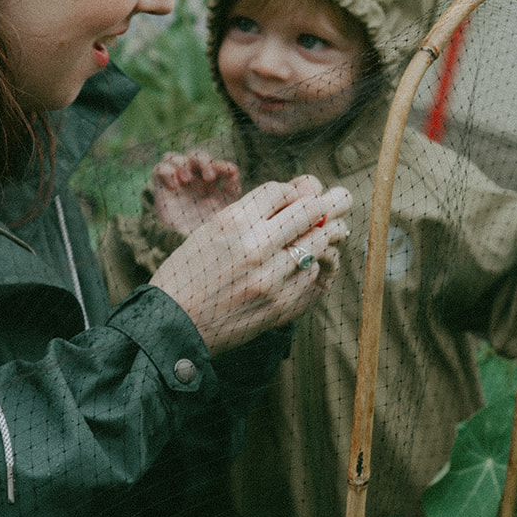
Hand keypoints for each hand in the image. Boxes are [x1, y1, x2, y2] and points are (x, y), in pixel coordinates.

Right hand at [150, 150, 241, 234]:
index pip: (215, 164)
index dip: (222, 165)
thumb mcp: (226, 209)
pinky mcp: (161, 187)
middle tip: (209, 177)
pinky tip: (174, 186)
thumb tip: (233, 170)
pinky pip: (160, 168)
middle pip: (195, 155)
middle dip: (203, 161)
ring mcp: (176, 182)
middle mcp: (192, 179)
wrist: (191, 249)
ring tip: (186, 179)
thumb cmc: (211, 229)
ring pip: (174, 156)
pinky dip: (167, 171)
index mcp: (210, 182)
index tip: (230, 172)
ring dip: (182, 163)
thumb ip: (232, 189)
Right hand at [150, 175, 352, 354]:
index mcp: (234, 221)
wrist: (174, 326)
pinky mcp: (281, 306)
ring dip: (331, 232)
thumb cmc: (190, 273)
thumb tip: (299, 191)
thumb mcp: (211, 230)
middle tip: (342, 199)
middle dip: (331, 202)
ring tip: (336, 229)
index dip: (297, 190)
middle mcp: (256, 246)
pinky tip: (310, 263)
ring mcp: (272, 279)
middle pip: (312, 210)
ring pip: (321, 242)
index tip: (301, 195)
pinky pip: (314, 275)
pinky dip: (316, 265)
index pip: (284, 191)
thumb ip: (253, 210)